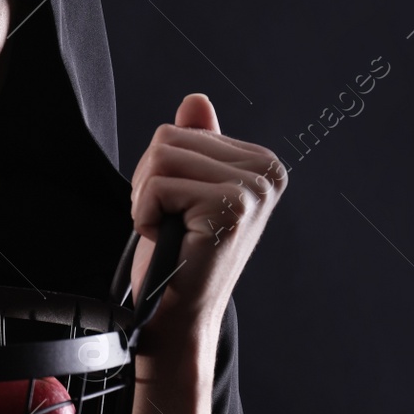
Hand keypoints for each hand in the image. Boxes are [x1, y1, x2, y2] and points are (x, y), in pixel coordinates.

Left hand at [128, 93, 287, 380]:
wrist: (179, 313)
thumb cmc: (179, 256)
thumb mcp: (184, 189)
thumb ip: (196, 143)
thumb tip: (196, 100)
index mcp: (260, 163)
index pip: (182, 129)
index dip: (161, 170)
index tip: (180, 208)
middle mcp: (267, 171)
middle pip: (169, 137)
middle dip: (151, 182)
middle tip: (171, 222)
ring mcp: (253, 188)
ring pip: (160, 156)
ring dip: (147, 198)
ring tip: (171, 229)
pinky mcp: (230, 205)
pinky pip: (157, 185)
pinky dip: (146, 214)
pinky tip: (170, 240)